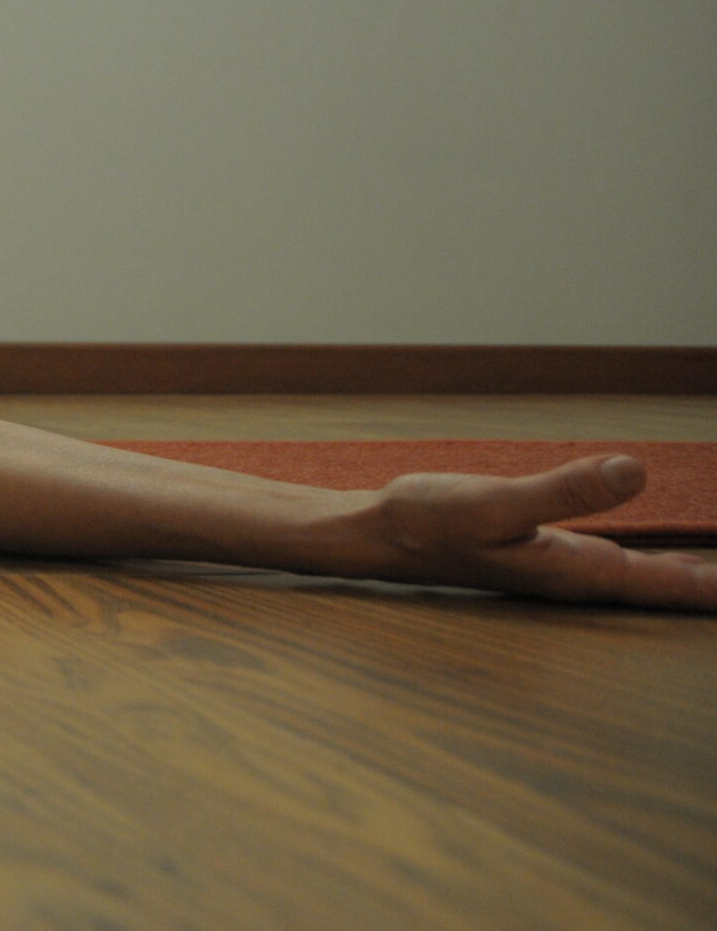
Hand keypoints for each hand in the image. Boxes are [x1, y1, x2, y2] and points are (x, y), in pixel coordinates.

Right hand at [351, 455, 716, 609]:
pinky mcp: (547, 553)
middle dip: (704, 590)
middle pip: (663, 592)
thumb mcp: (493, 502)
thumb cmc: (428, 522)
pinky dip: (654, 566)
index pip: (666, 586)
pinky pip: (619, 566)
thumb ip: (565, 491)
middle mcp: (577, 578)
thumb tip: (636, 471)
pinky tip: (666, 561)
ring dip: (685, 582)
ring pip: (643, 581)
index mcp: (575, 572)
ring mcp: (563, 568)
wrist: (378, 534)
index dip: (710, 590)